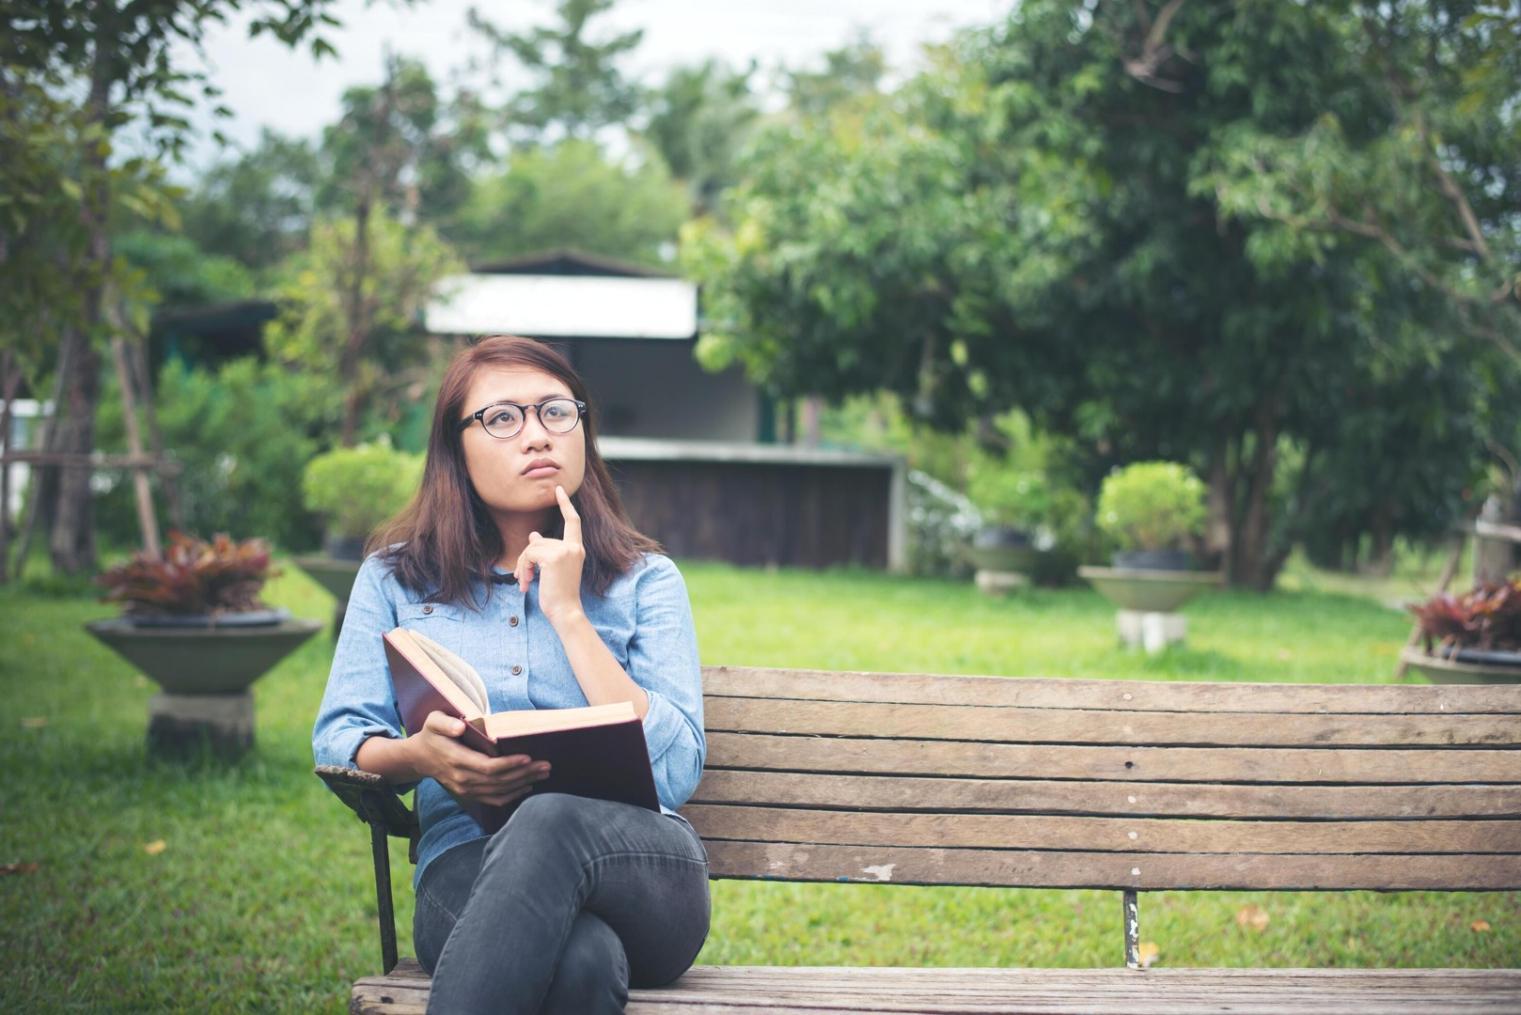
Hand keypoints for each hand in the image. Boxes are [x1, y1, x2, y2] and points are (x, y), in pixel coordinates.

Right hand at [408, 711, 549, 806]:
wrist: (420, 758)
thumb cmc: (432, 734)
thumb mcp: (433, 721)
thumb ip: (445, 723)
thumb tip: (461, 727)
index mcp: (456, 759)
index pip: (487, 766)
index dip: (509, 764)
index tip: (528, 757)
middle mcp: (462, 778)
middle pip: (498, 780)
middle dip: (524, 774)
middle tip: (546, 765)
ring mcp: (465, 789)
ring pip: (499, 791)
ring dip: (523, 784)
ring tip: (543, 774)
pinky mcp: (469, 794)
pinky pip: (493, 799)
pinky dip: (512, 796)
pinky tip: (528, 788)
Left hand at [514, 484, 585, 623]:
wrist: (565, 611)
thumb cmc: (559, 594)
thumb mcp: (551, 569)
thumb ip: (545, 550)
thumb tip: (533, 535)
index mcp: (576, 549)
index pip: (573, 521)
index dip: (565, 504)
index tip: (558, 489)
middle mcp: (574, 547)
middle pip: (540, 540)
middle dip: (526, 557)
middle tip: (522, 577)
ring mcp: (565, 551)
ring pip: (532, 547)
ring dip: (523, 565)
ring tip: (524, 582)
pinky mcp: (554, 558)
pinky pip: (529, 554)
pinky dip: (523, 568)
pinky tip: (526, 584)